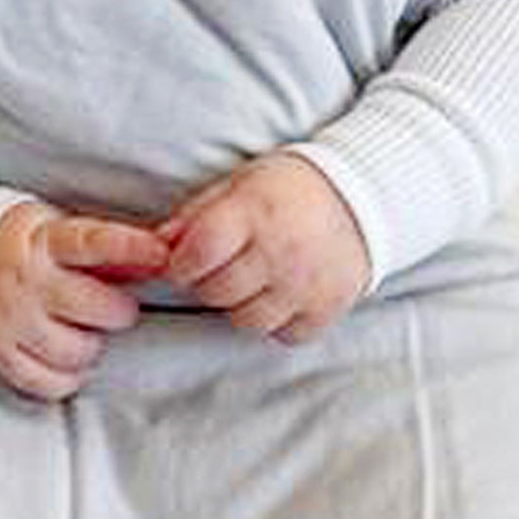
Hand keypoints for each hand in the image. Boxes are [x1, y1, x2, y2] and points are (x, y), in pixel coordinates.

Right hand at [0, 200, 170, 402]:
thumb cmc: (26, 245)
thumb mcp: (61, 229)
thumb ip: (107, 248)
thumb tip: (161, 256)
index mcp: (45, 241)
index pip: (92, 243)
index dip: (130, 248)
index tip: (161, 254)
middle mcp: (26, 280)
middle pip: (96, 307)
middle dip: (117, 310)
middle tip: (112, 306)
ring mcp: (9, 318)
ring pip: (77, 351)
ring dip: (90, 343)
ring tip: (81, 328)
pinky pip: (50, 383)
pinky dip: (68, 375)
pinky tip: (64, 354)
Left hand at [155, 153, 370, 343]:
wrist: (361, 196)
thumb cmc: (289, 187)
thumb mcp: (241, 183)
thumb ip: (197, 214)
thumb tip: (157, 243)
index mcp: (254, 214)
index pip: (197, 254)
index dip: (181, 263)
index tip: (184, 260)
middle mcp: (279, 253)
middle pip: (216, 292)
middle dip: (207, 283)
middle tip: (220, 267)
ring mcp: (304, 286)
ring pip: (245, 320)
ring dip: (240, 304)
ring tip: (252, 279)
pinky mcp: (325, 310)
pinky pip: (283, 334)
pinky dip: (276, 319)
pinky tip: (280, 293)